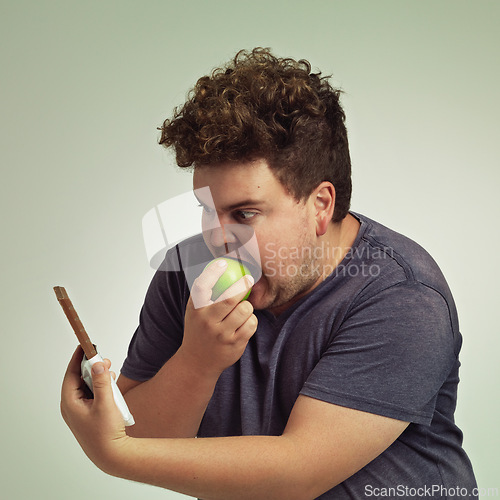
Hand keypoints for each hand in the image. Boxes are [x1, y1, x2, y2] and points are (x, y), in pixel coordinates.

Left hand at [60, 347, 131, 474]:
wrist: (112, 455)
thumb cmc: (106, 433)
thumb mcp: (106, 403)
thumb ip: (101, 381)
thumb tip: (97, 364)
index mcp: (70, 402)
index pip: (71, 374)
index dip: (77, 358)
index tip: (84, 346)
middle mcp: (71, 406)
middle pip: (78, 379)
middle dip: (91, 367)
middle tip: (103, 358)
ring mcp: (79, 411)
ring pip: (86, 386)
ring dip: (97, 377)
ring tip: (110, 371)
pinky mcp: (88, 414)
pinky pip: (91, 395)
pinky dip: (100, 387)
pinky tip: (111, 385)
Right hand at [179, 260, 257, 377]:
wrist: (197, 362)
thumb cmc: (199, 329)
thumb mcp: (195, 312)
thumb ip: (204, 293)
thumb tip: (219, 265)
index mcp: (195, 310)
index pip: (201, 286)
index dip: (212, 272)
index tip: (223, 263)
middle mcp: (206, 322)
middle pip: (229, 299)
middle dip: (243, 286)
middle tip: (249, 279)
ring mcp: (221, 335)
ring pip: (244, 311)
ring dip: (247, 306)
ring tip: (243, 308)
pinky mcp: (235, 345)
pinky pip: (251, 324)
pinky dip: (251, 319)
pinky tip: (245, 321)